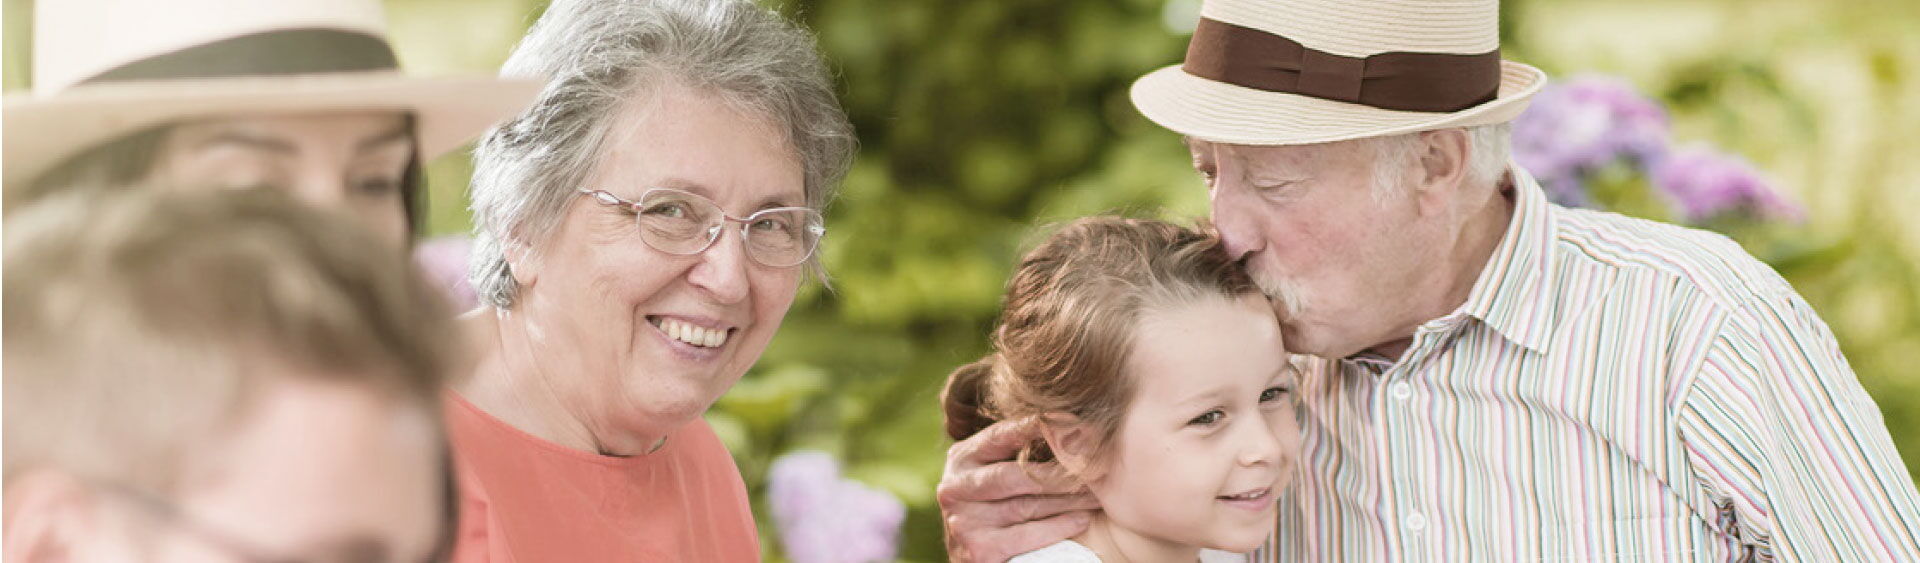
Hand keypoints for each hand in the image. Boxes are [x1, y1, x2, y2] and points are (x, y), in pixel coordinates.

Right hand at [937, 418, 1099, 562]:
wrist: (976, 557)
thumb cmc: (995, 507)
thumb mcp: (993, 472)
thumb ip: (1014, 450)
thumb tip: (1063, 420)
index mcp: (961, 458)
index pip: (1000, 436)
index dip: (1034, 426)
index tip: (1070, 419)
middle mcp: (955, 487)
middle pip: (1015, 474)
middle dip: (1059, 471)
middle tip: (1094, 465)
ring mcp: (963, 521)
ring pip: (1026, 505)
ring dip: (1068, 500)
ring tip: (1097, 494)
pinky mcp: (978, 550)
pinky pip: (1027, 535)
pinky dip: (1059, 526)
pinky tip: (1082, 519)